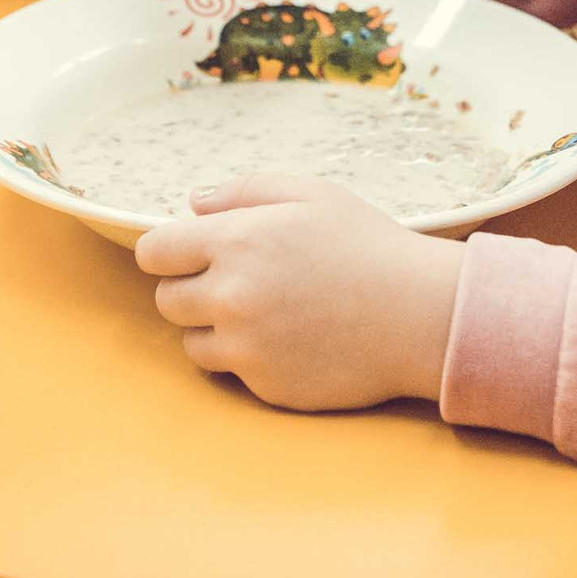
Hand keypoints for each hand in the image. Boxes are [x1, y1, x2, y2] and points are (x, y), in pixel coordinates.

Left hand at [134, 175, 464, 410]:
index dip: (168, 251)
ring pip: (192, 343)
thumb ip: (243, 191)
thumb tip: (192, 204)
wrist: (422, 314)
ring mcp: (246, 348)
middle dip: (191, 289)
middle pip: (166, 301)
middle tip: (237, 281)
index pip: (154, 253)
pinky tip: (291, 338)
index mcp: (235, 241)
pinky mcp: (265, 386)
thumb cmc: (369, 245)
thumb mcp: (312, 194)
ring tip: (266, 312)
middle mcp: (230, 297)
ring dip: (215, 329)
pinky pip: (232, 372)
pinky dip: (249, 358)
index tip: (189, 253)